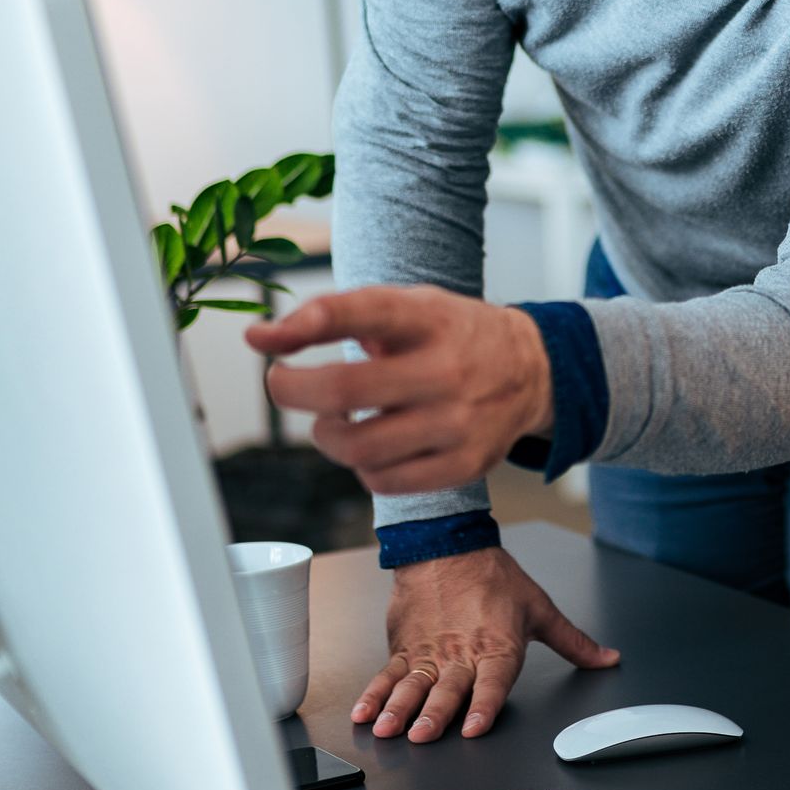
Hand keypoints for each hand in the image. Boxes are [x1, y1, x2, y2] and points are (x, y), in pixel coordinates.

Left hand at [247, 286, 555, 497]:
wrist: (532, 370)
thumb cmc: (450, 335)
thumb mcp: (406, 306)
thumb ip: (334, 315)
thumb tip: (257, 338)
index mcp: (430, 318)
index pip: (362, 313)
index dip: (303, 325)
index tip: (264, 340)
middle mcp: (447, 368)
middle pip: (345, 389)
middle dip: (291, 390)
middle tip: (282, 383)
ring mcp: (459, 421)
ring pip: (358, 448)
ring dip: (325, 435)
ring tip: (332, 419)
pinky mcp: (465, 464)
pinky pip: (386, 483)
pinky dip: (362, 468)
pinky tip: (371, 446)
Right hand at [353, 548, 619, 740]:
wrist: (447, 545)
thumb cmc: (493, 578)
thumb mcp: (540, 609)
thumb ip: (574, 642)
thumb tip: (608, 659)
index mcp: (497, 647)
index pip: (491, 682)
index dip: (483, 706)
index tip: (474, 727)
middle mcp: (461, 654)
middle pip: (447, 689)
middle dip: (433, 714)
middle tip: (421, 734)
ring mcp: (429, 652)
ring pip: (412, 685)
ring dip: (399, 708)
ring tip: (387, 728)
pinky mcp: (404, 647)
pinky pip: (387, 674)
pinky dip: (374, 694)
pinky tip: (363, 713)